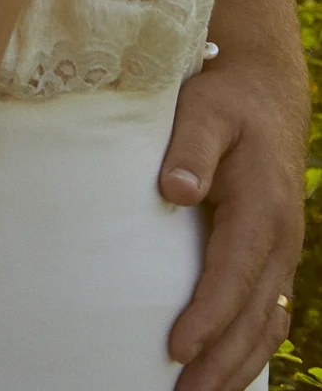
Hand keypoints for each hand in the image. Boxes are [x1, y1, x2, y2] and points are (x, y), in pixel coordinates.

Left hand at [161, 57, 305, 389]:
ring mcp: (282, 252)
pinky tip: (227, 370)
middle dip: (221, 362)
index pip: (233, 276)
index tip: (176, 348)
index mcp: (262, 208)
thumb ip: (189, 148)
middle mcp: (280, 239)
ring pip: (266, 324)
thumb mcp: (204, 110)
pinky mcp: (274, 256)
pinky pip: (269, 313)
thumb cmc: (226, 101)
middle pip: (253, 316)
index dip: (207, 318)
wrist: (266, 93)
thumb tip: (176, 191)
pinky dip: (251, 348)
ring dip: (237, 365)